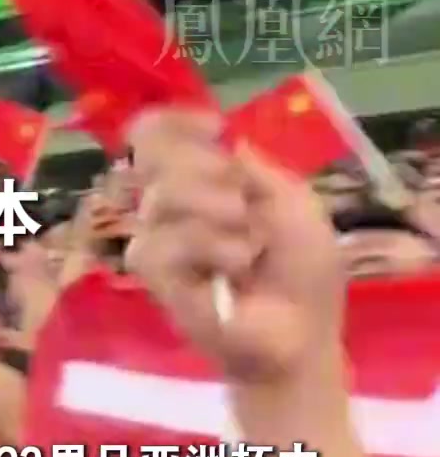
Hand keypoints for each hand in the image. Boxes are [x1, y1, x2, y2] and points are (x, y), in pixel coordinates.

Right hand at [127, 110, 343, 390]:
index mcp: (203, 179)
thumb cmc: (302, 272)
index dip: (175, 121)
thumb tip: (227, 139)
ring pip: (159, 198)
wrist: (302, 334)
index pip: (158, 133)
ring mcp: (159, 240)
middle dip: (206, 170)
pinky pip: (159, 244)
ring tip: (248, 248)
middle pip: (155, 155)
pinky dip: (205, 249)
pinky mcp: (155, 278)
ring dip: (214, 215)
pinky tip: (231, 269)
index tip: (214, 128)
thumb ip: (258, 169)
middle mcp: (172, 204)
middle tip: (242, 205)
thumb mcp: (296, 205)